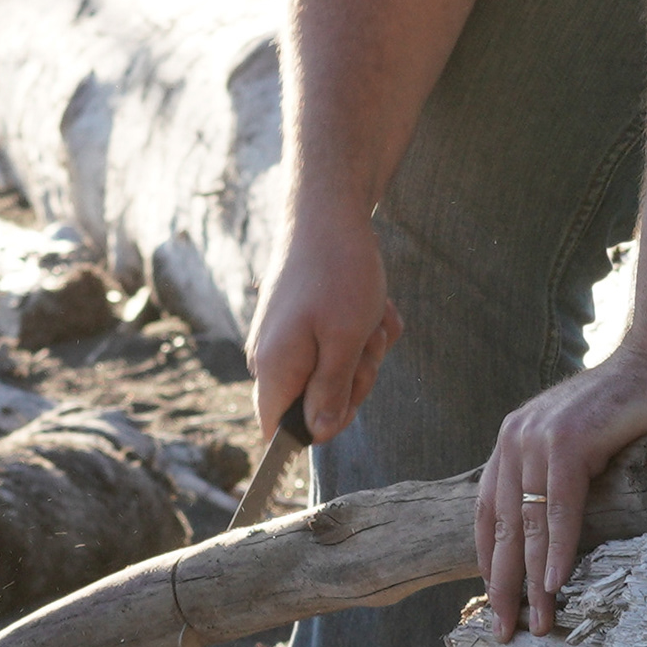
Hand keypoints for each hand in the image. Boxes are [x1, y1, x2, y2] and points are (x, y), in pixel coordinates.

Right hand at [246, 208, 401, 445]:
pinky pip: (342, 345)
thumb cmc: (338, 273)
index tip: (348, 402)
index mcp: (274, 368)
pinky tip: (374, 303)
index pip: (277, 432)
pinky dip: (365, 328)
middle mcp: (272, 357)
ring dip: (366, 348)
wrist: (329, 211)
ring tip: (371, 313)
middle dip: (355, 379)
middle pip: (317, 404)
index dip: (315, 430)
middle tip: (365, 342)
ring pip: (337, 372)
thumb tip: (318, 434)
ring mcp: (289, 338)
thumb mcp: (344, 341)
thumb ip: (330, 392)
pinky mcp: (306, 321)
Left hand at [477, 343, 646, 640]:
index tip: (496, 599)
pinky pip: (559, 509)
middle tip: (503, 631)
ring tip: (536, 624)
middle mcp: (516, 438)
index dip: (491, 559)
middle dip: (502, 585)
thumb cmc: (638, 408)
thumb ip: (570, 477)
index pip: (489, 512)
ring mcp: (539, 438)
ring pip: (528, 525)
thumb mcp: (587, 445)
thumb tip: (574, 529)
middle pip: (501, 526)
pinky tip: (556, 585)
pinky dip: (558, 550)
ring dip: (531, 582)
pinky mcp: (569, 442)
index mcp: (514, 440)